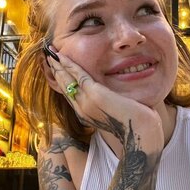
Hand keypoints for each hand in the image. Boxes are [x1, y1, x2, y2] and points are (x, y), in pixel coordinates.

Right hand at [46, 48, 163, 148]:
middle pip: (63, 87)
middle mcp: (82, 110)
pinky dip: (69, 65)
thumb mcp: (117, 112)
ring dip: (58, 65)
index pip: (69, 94)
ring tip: (50, 53)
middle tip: (47, 56)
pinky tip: (62, 57)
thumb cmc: (135, 124)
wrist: (142, 135)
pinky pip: (78, 76)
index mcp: (86, 114)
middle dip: (55, 70)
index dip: (61, 80)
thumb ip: (110, 103)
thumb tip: (114, 96)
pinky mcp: (96, 95)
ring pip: (67, 80)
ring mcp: (87, 103)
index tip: (55, 67)